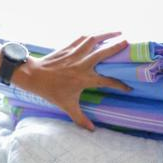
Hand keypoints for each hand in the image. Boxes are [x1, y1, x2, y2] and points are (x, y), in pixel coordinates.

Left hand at [12, 32, 130, 130]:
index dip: (120, 85)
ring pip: (93, 40)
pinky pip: (82, 38)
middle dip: (116, 47)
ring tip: (118, 31)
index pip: (107, 81)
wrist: (34, 76)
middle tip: (128, 43)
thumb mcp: (67, 106)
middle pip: (103, 53)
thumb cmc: (51, 91)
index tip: (129, 88)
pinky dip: (92, 35)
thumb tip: (92, 131)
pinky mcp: (68, 47)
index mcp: (84, 79)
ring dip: (106, 34)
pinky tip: (98, 33)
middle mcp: (82, 64)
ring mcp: (75, 54)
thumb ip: (80, 118)